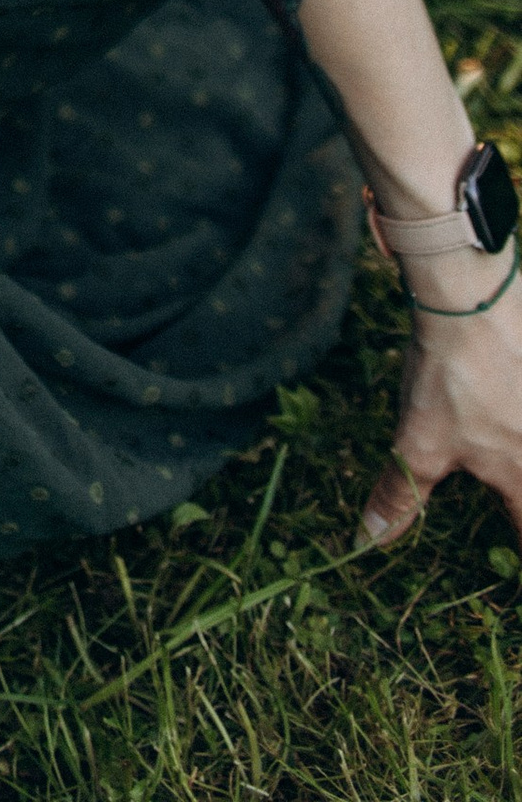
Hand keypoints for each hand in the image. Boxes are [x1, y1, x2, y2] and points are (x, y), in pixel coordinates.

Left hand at [361, 278, 521, 546]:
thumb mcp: (417, 442)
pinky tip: (514, 412)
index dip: (520, 567)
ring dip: (519, 467)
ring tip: (511, 467)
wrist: (472, 299)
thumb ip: (402, 495)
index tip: (513, 576)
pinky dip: (521, 420)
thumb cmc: (450, 376)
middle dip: (520, 502)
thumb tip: (370, 541)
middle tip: (510, 505)